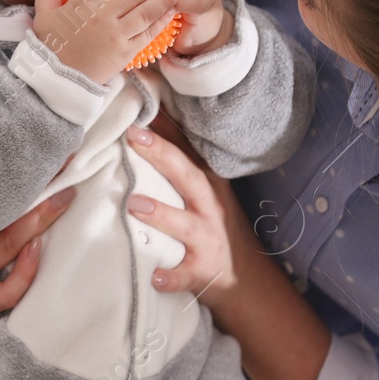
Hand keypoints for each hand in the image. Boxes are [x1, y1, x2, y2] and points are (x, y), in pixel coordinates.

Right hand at [31, 0, 179, 83]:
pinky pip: (148, 34)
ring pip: (144, 13)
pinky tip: (169, 13)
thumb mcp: (43, 17)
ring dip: (161, 1)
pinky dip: (161, 22)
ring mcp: (116, 35)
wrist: (61, 80)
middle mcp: (101, 17)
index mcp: (80, 4)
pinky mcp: (125, 52)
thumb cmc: (51, 47)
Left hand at [120, 122, 257, 302]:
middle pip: (188, 177)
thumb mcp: (203, 189)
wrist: (244, 276)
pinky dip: (172, 277)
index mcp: (208, 183)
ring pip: (186, 225)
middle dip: (163, 155)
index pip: (187, 147)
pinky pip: (186, 275)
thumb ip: (178, 160)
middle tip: (134, 137)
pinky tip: (155, 277)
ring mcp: (207, 240)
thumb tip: (142, 123)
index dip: (167, 125)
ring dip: (162, 214)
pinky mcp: (203, 272)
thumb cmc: (211, 224)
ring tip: (135, 205)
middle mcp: (210, 207)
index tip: (144, 101)